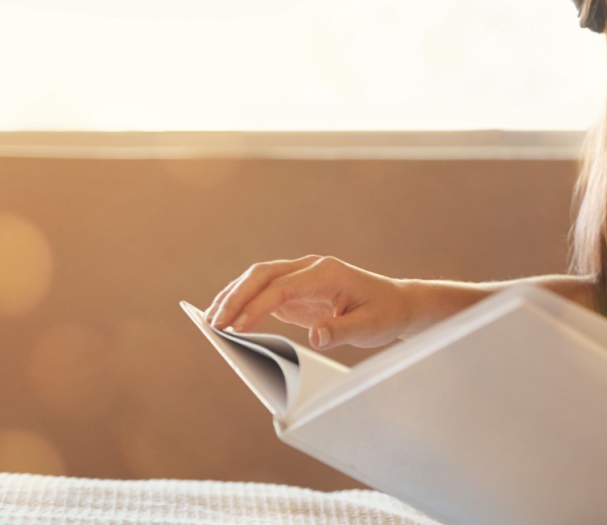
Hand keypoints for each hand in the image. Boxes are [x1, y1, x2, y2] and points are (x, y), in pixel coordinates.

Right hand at [206, 255, 411, 349]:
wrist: (397, 303)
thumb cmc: (385, 313)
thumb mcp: (370, 327)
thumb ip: (341, 331)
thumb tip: (314, 338)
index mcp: (327, 273)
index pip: (282, 287)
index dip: (257, 306)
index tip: (237, 328)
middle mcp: (311, 268)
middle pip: (263, 275)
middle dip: (235, 297)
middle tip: (213, 324)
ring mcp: (302, 276)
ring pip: (259, 279)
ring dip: (233, 296)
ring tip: (209, 321)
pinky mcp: (296, 290)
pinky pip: (264, 291)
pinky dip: (243, 302)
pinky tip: (227, 318)